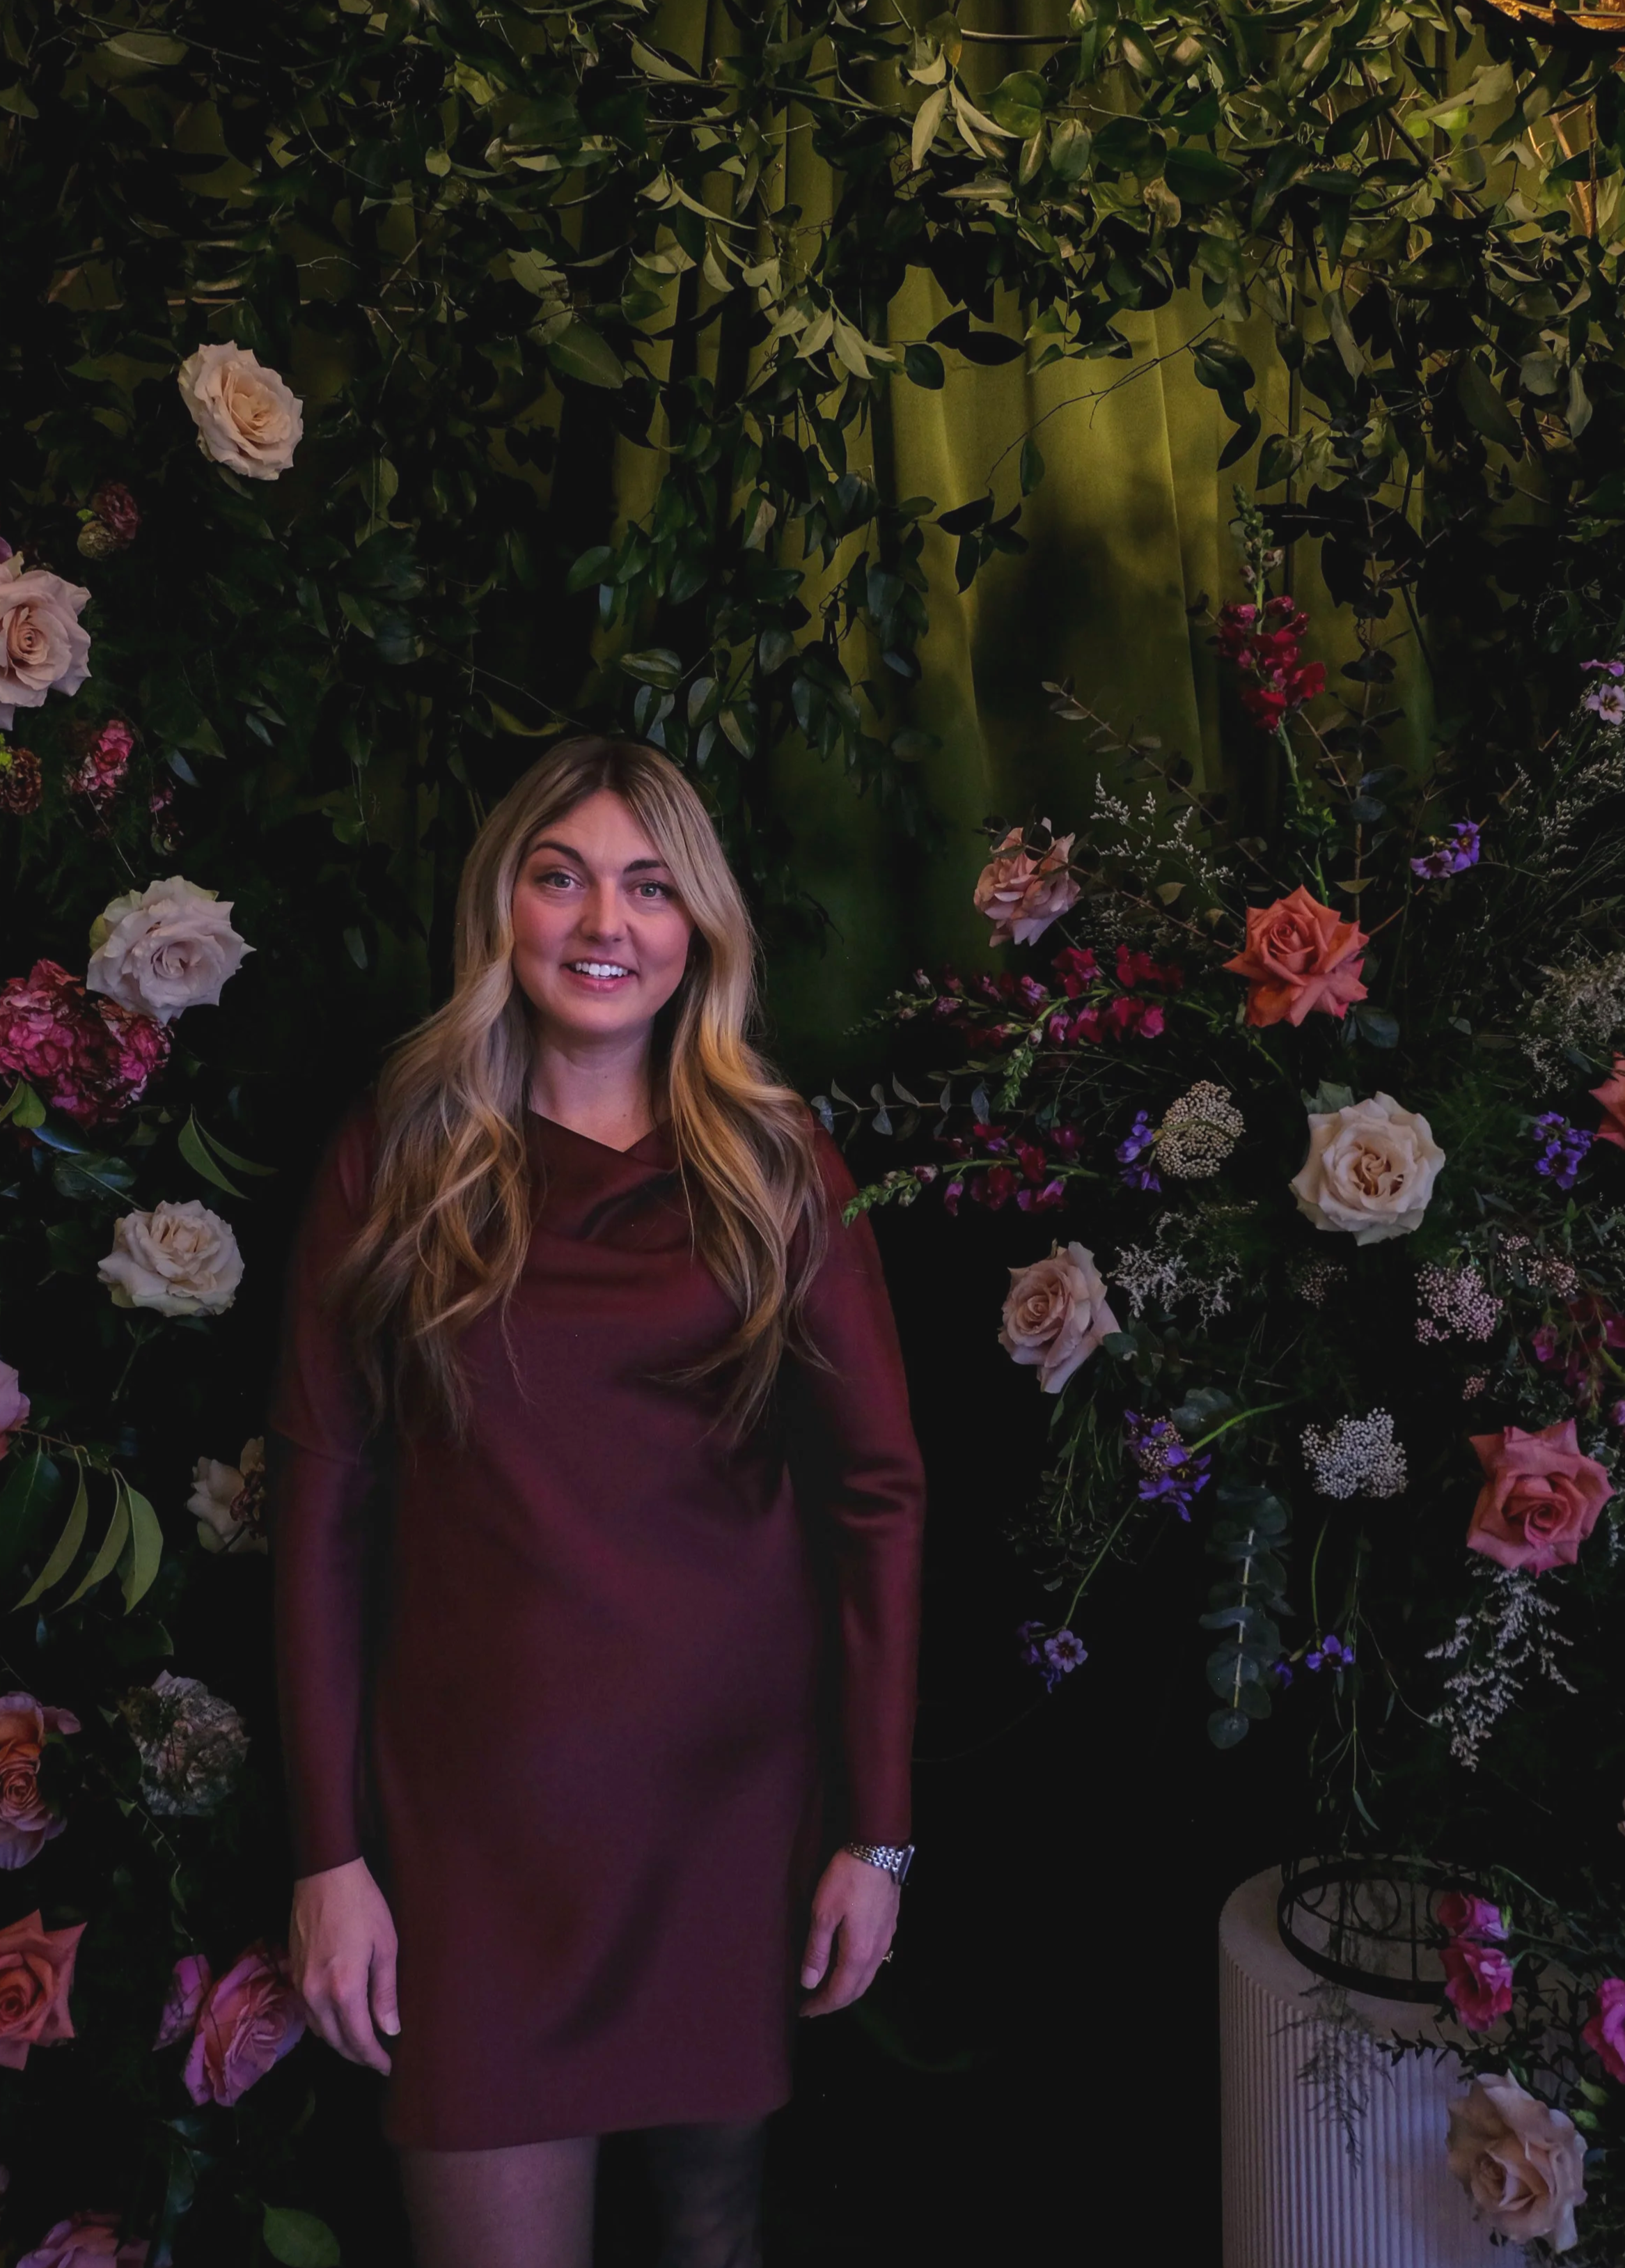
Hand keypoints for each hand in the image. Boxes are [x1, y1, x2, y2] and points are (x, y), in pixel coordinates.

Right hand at [289, 1855, 399, 2074]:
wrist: (325, 1875)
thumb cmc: (363, 1906)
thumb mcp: (386, 1946)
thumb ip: (385, 1992)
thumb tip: (390, 2029)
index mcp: (343, 1989)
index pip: (358, 2039)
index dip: (374, 2057)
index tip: (389, 2066)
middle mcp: (316, 1995)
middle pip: (336, 2041)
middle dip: (358, 2055)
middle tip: (379, 2059)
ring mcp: (301, 1986)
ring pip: (320, 2031)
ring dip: (340, 2042)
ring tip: (363, 2043)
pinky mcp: (293, 1974)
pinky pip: (309, 2014)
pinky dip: (325, 2025)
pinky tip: (340, 2020)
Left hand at [798, 1849, 898, 2016]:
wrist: (879, 1850)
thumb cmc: (846, 1879)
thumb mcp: (823, 1912)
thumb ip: (817, 1950)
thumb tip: (809, 1983)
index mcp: (858, 1953)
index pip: (839, 1993)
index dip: (820, 2006)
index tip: (803, 2011)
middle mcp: (876, 1953)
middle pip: (856, 1991)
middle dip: (833, 2002)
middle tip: (812, 2005)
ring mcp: (886, 1940)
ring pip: (867, 1978)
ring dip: (847, 1989)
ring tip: (826, 1989)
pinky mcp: (889, 1928)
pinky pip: (874, 1963)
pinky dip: (858, 1974)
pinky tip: (847, 1965)